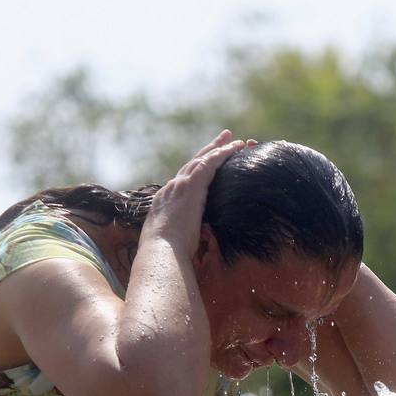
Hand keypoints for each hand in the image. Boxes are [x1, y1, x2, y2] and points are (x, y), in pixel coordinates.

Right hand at [142, 130, 247, 252]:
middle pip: (191, 165)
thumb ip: (183, 240)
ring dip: (217, 148)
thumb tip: (192, 249)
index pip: (182, 182)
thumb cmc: (166, 256)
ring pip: (201, 160)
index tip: (204, 164)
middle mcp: (170, 190)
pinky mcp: (191, 187)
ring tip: (231, 139)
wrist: (161, 252)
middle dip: (206, 152)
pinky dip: (222, 154)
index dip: (195, 171)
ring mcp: (179, 186)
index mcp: (164, 203)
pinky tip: (234, 147)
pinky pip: (209, 164)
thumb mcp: (174, 244)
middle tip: (220, 140)